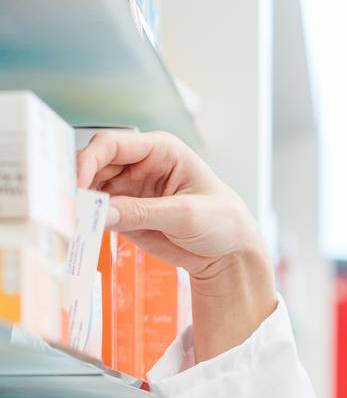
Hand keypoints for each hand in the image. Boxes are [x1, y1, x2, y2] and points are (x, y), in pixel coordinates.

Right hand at [75, 129, 266, 280]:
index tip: (76, 185)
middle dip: (78, 184)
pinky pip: (98, 213)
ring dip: (79, 204)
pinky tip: (81, 231)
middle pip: (95, 165)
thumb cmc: (221, 221)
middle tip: (67, 207)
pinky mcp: (125, 213)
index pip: (113, 145)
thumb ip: (143, 213)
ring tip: (72, 223)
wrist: (229, 253)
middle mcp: (139, 165)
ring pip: (91, 190)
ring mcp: (129, 189)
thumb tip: (101, 212)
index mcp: (159, 149)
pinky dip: (87, 221)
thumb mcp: (187, 215)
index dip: (89, 160)